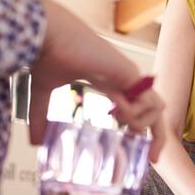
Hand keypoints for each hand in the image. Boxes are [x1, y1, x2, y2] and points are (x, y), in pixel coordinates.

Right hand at [26, 0, 166, 161]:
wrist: (46, 34)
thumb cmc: (45, 55)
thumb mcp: (43, 94)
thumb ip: (42, 118)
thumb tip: (35, 143)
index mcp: (111, 83)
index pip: (139, 108)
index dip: (145, 131)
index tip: (144, 154)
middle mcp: (126, 80)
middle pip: (158, 111)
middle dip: (159, 137)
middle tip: (153, 159)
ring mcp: (130, 76)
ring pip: (157, 107)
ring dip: (142, 122)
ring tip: (118, 117)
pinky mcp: (130, 73)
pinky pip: (145, 101)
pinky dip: (133, 113)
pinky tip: (115, 108)